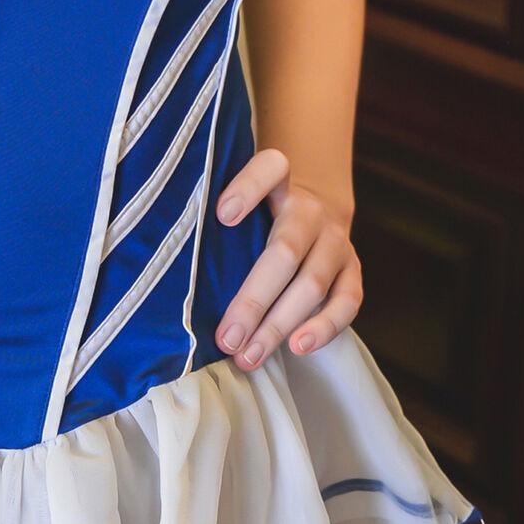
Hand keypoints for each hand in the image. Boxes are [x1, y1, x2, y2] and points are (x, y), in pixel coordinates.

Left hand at [212, 147, 361, 366]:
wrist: (315, 208)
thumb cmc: (258, 214)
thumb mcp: (241, 201)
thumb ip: (217, 222)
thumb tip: (171, 271)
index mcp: (279, 183)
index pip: (270, 169)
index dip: (248, 188)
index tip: (221, 215)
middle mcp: (309, 210)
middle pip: (285, 251)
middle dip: (253, 299)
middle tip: (225, 337)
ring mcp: (335, 240)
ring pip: (312, 283)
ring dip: (278, 324)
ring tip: (248, 354)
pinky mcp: (352, 270)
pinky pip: (347, 301)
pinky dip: (324, 327)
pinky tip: (296, 347)